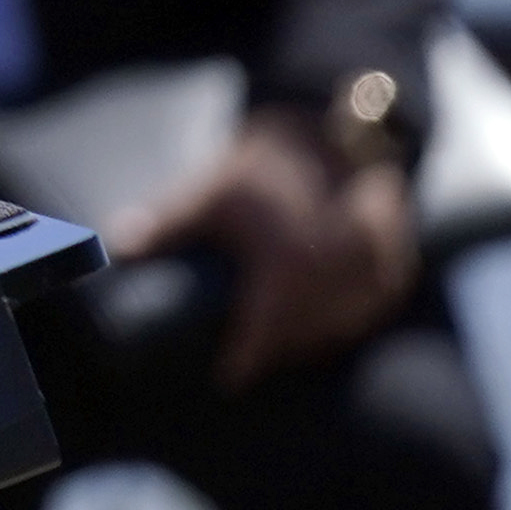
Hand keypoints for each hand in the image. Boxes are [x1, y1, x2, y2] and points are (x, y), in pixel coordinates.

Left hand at [115, 111, 416, 390]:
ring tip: (281, 338)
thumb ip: (166, 225)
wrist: (336, 129)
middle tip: (249, 355)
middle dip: (273, 348)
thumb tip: (116, 245)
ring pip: (338, 330)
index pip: (260, 340)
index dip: (240, 363)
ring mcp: (371, 278)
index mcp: (288, 273)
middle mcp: (335, 283)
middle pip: (300, 339)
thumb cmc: (267, 164)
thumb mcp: (210, 192)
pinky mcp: (395, 266)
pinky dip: (346, 316)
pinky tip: (323, 314)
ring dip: (310, 338)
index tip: (227, 380)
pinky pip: (370, 310)